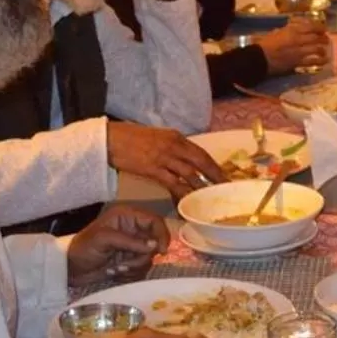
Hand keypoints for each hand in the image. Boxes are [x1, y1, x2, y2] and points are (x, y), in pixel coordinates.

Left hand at [66, 203, 171, 285]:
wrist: (69, 269)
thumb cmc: (83, 248)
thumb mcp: (104, 240)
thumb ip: (131, 242)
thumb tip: (155, 246)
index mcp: (127, 216)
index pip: (154, 221)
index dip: (161, 234)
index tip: (161, 251)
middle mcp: (133, 230)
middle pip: (155, 243)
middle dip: (141, 257)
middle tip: (124, 264)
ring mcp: (132, 247)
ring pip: (149, 258)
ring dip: (133, 267)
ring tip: (115, 268)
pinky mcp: (130, 262)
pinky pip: (142, 269)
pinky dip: (129, 273)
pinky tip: (114, 272)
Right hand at [106, 123, 225, 197]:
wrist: (110, 139)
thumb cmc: (130, 138)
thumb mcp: (156, 137)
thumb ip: (172, 147)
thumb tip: (183, 159)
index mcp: (176, 137)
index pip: (201, 152)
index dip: (214, 165)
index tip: (224, 176)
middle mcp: (174, 146)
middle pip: (201, 162)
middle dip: (215, 176)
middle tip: (226, 189)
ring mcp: (164, 157)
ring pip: (190, 174)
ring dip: (202, 187)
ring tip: (211, 198)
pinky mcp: (153, 169)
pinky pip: (173, 183)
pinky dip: (182, 193)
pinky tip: (189, 201)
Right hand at [254, 19, 331, 74]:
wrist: (260, 58)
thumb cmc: (266, 44)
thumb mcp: (277, 31)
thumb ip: (288, 29)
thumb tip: (295, 26)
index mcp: (292, 30)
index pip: (311, 26)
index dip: (320, 27)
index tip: (323, 29)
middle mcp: (298, 39)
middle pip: (316, 37)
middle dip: (323, 38)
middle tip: (326, 40)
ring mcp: (299, 51)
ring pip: (317, 48)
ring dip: (323, 49)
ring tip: (324, 50)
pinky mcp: (298, 62)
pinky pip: (313, 61)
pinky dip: (320, 61)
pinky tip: (325, 60)